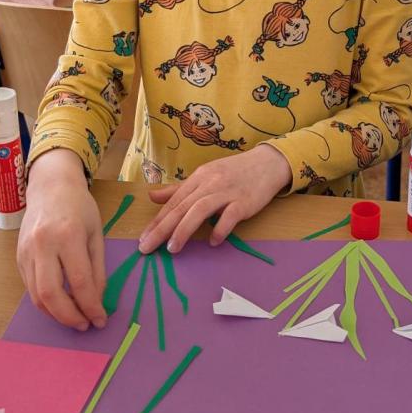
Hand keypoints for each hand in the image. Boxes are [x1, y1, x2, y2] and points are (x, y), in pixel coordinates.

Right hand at [16, 150, 107, 330]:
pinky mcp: (18, 257)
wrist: (50, 186)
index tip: (100, 320)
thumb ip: (97, 269)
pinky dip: (45, 302)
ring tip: (74, 318)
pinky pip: (30, 288)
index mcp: (68, 235)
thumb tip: (97, 301)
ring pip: (36, 295)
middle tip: (84, 325)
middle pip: (51, 294)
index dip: (91, 306)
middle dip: (69, 316)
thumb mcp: (97, 234)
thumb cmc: (79, 207)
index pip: (79, 282)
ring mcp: (26, 252)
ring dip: (55, 314)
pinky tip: (59, 305)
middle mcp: (43, 244)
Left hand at [139, 146, 291, 254]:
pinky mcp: (245, 201)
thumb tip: (151, 197)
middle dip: (162, 228)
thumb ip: (178, 189)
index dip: (156, 221)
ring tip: (172, 249)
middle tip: (146, 248)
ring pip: (201, 209)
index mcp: (198, 178)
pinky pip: (230, 215)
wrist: (268, 163)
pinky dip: (220, 228)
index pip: (173, 202)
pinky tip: (213, 242)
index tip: (143, 239)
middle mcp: (210, 183)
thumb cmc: (234, 172)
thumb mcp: (204, 176)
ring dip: (184, 229)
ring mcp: (228, 192)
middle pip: (182, 207)